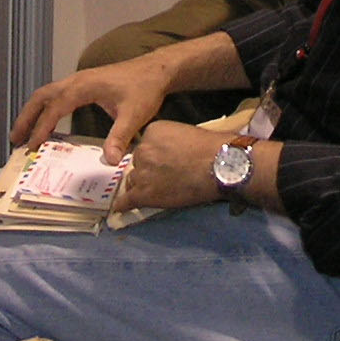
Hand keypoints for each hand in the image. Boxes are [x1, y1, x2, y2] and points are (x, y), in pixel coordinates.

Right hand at [11, 51, 177, 157]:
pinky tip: (47, 123)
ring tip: (23, 133)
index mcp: (84, 86)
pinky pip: (57, 94)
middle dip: (26, 117)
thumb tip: (109, 161)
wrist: (156, 69)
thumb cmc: (145, 89)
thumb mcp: (134, 115)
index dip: (41, 127)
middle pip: (41, 96)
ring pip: (47, 93)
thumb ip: (120, 137)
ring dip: (33, 112)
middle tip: (15, 139)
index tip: (32, 146)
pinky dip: (46, 108)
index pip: (55, 108)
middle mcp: (77, 80)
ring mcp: (79, 80)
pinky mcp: (84, 83)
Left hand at [111, 119, 227, 210]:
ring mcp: (142, 173)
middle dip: (148, 170)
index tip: (165, 162)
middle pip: (138, 163)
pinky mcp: (144, 194)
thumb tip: (169, 153)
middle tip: (165, 177)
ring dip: (142, 186)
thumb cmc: (211, 148)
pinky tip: (120, 208)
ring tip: (156, 192)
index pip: (145, 145)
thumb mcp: (184, 132)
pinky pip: (127, 200)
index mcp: (151, 132)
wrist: (219, 166)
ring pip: (133, 181)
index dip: (155, 156)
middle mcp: (142, 150)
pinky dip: (123, 205)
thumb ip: (169, 141)